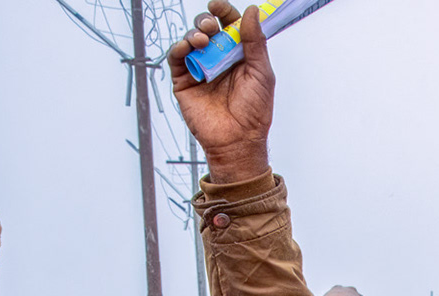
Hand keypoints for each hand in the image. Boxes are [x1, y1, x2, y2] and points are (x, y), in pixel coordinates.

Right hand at [168, 4, 274, 183]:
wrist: (238, 140)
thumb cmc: (254, 113)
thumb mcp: (262, 73)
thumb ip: (255, 42)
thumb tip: (252, 11)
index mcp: (238, 55)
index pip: (229, 25)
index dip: (224, 12)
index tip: (218, 6)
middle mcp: (218, 59)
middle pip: (207, 28)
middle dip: (206, 21)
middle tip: (211, 28)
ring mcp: (200, 69)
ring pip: (191, 39)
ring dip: (194, 34)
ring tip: (202, 41)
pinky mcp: (184, 81)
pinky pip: (176, 58)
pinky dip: (179, 48)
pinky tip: (187, 48)